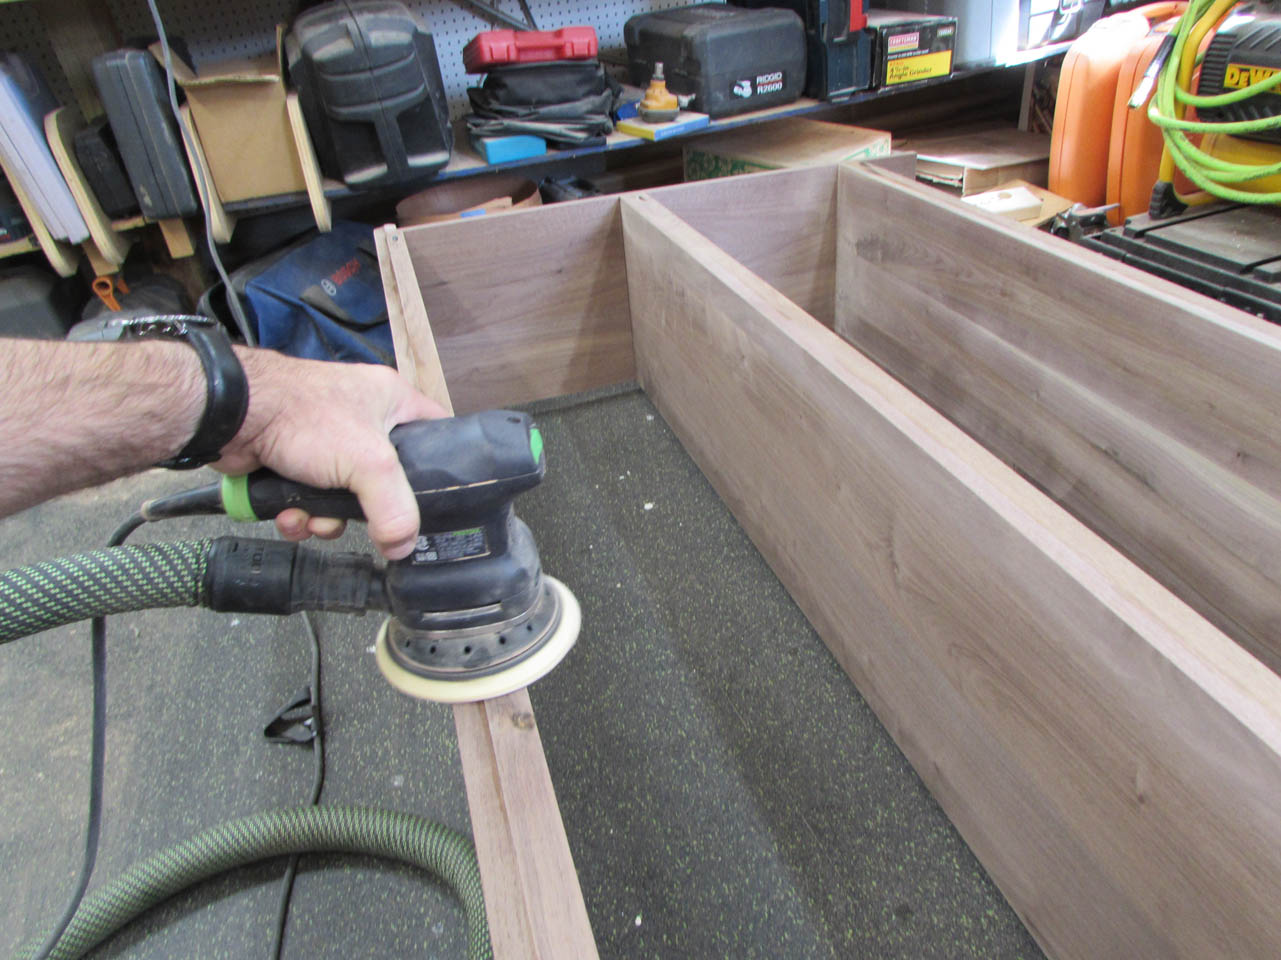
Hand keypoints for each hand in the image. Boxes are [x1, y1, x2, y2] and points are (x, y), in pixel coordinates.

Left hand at [213, 349, 446, 558]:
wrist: (234, 414)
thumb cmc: (302, 413)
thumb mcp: (369, 463)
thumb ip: (395, 509)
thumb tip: (403, 546)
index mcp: (392, 401)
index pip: (435, 433)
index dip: (441, 465)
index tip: (438, 498)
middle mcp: (362, 418)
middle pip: (386, 479)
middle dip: (367, 510)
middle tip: (361, 518)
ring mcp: (326, 440)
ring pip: (344, 496)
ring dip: (327, 518)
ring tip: (311, 516)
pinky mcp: (295, 460)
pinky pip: (311, 499)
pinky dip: (301, 514)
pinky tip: (289, 515)